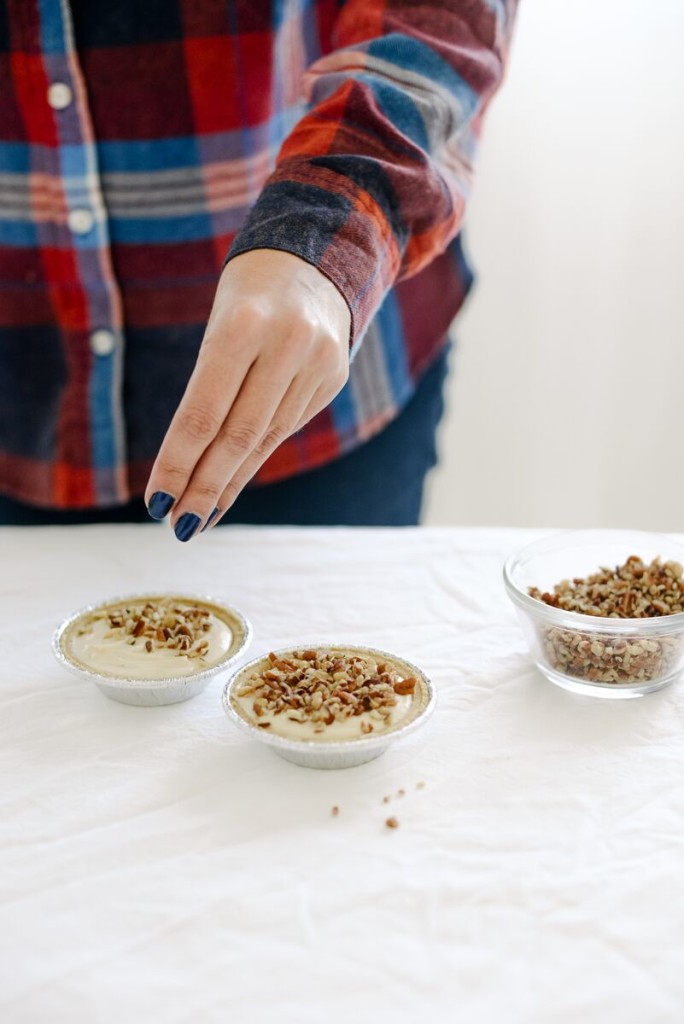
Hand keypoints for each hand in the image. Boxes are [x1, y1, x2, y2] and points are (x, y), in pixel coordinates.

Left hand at [144, 249, 350, 539]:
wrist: (319, 256)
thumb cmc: (250, 295)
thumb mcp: (221, 324)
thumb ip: (211, 389)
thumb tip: (189, 467)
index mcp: (244, 324)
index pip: (204, 412)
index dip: (178, 462)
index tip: (155, 502)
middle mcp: (287, 345)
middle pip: (238, 436)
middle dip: (203, 487)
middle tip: (177, 526)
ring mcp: (318, 363)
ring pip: (265, 440)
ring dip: (228, 484)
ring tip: (197, 517)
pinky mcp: (333, 378)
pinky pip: (286, 429)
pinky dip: (255, 461)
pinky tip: (231, 485)